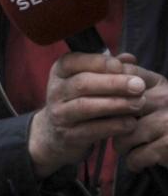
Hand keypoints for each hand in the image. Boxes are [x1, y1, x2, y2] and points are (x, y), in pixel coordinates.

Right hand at [28, 52, 145, 178]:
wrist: (56, 133)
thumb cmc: (79, 100)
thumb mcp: (88, 80)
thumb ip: (108, 68)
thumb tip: (129, 59)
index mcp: (60, 71)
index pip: (74, 61)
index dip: (98, 62)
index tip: (121, 66)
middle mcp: (56, 91)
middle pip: (82, 83)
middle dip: (113, 83)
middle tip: (139, 85)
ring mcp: (60, 114)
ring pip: (86, 106)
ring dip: (116, 104)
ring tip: (139, 103)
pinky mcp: (69, 136)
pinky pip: (92, 130)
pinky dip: (114, 126)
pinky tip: (131, 122)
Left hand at [113, 65, 167, 170]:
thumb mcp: (160, 96)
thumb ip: (137, 82)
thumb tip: (116, 60)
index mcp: (159, 83)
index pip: (125, 76)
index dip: (107, 88)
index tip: (98, 100)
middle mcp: (164, 98)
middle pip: (120, 107)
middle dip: (110, 122)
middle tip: (110, 131)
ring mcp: (167, 122)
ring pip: (125, 133)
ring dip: (121, 146)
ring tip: (126, 149)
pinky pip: (137, 155)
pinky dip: (133, 162)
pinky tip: (137, 163)